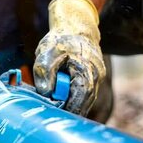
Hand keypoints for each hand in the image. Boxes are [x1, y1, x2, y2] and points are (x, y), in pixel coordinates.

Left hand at [34, 0, 104, 115]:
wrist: (75, 26)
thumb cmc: (60, 39)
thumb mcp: (46, 53)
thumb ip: (44, 72)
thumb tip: (46, 93)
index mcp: (86, 68)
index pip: (81, 96)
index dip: (69, 108)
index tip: (56, 115)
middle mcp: (96, 75)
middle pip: (85, 101)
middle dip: (70, 109)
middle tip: (53, 115)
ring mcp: (98, 77)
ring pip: (86, 99)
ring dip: (72, 104)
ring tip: (56, 107)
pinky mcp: (94, 78)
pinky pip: (85, 93)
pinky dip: (74, 98)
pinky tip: (62, 100)